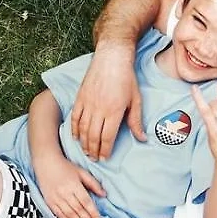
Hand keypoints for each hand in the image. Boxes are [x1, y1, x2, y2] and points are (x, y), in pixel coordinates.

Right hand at [35, 155, 105, 217]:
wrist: (46, 163)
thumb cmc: (66, 167)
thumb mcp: (82, 172)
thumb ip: (93, 184)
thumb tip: (104, 195)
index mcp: (74, 185)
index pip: (85, 202)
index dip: (92, 212)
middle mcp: (64, 193)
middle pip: (78, 210)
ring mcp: (56, 198)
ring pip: (69, 215)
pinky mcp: (49, 202)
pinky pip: (59, 215)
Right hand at [71, 41, 146, 160]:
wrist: (112, 58)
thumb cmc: (127, 78)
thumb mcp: (136, 100)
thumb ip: (136, 121)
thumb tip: (142, 138)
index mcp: (114, 111)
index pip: (108, 137)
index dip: (105, 150)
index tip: (105, 158)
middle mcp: (99, 109)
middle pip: (93, 136)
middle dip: (93, 150)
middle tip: (94, 158)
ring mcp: (88, 103)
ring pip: (82, 129)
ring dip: (83, 142)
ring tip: (86, 151)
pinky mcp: (80, 97)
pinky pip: (74, 117)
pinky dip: (74, 129)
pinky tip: (75, 137)